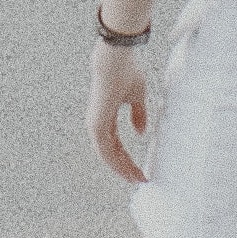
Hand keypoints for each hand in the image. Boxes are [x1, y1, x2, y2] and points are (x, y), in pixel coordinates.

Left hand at [87, 38, 152, 181]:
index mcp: (106, 116)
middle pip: (111, 153)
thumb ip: (137, 114)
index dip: (127, 158)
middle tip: (140, 180)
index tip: (141, 170)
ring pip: (107, 155)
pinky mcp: (96, 124)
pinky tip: (129, 171)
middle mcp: (98, 122)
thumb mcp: (136, 96)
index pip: (115, 144)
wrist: (116, 58)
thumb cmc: (126, 70)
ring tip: (137, 179)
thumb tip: (140, 132)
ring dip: (122, 169)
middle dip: (126, 167)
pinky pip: (105, 151)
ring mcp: (95, 124)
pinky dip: (117, 163)